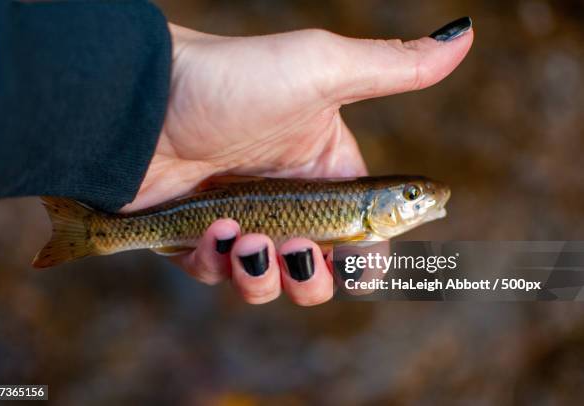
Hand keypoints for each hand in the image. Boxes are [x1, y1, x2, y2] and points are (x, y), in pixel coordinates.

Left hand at [123, 19, 472, 304]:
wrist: (142, 98)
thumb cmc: (235, 82)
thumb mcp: (322, 71)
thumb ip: (394, 68)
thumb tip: (463, 34)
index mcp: (326, 169)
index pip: (364, 233)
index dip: (370, 260)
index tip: (364, 273)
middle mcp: (288, 199)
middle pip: (318, 272)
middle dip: (312, 277)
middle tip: (298, 250)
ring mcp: (242, 220)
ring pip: (269, 283)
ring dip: (262, 275)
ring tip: (244, 239)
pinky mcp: (197, 236)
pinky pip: (218, 274)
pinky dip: (216, 264)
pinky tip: (210, 231)